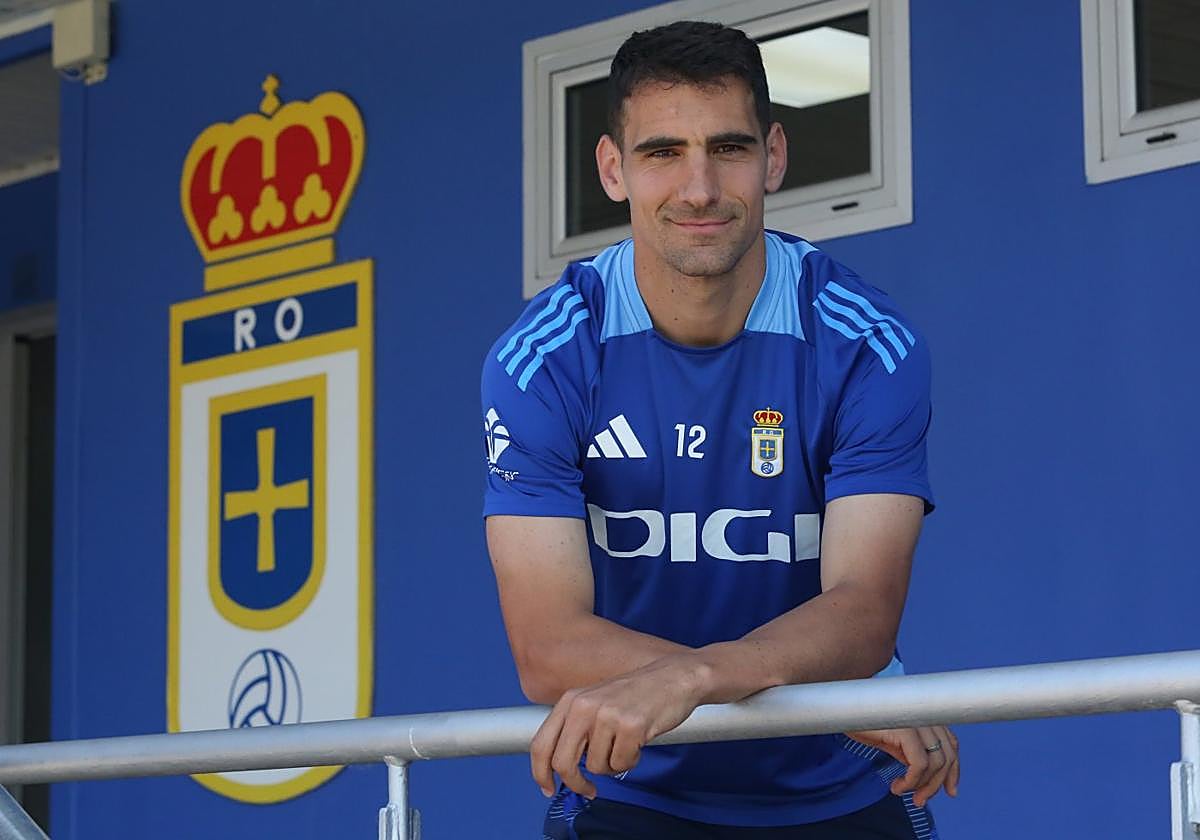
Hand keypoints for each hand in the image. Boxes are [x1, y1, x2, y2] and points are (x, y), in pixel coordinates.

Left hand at [529, 655, 708, 797]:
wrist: (673, 677)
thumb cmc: (636, 694)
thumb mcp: (595, 702)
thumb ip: (575, 727)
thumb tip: (559, 764)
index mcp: (571, 700)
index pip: (541, 743)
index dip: (540, 773)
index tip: (548, 788)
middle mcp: (584, 706)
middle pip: (563, 763)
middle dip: (576, 783)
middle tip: (589, 790)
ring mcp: (607, 715)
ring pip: (597, 767)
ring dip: (613, 765)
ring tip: (625, 744)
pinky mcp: (630, 726)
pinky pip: (622, 764)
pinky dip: (630, 761)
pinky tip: (638, 742)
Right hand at [846, 725, 958, 806]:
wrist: (843, 710)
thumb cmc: (864, 722)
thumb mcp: (895, 740)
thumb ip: (914, 752)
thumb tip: (926, 776)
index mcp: (926, 716)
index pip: (951, 745)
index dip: (954, 771)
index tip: (949, 791)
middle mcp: (926, 716)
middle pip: (946, 756)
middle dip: (936, 784)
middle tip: (920, 801)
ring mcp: (917, 722)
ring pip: (936, 763)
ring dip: (923, 786)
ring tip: (904, 793)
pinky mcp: (906, 730)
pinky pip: (919, 764)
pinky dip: (911, 781)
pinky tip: (896, 786)